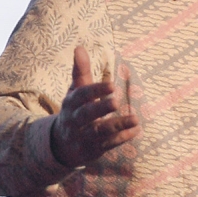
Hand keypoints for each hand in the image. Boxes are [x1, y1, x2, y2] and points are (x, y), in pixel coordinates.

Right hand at [51, 46, 140, 167]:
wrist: (61, 144)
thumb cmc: (75, 110)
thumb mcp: (76, 91)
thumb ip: (80, 70)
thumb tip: (79, 47)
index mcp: (71, 103)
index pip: (82, 96)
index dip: (95, 91)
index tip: (111, 86)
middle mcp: (75, 121)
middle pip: (86, 115)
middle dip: (100, 108)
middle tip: (116, 101)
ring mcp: (83, 137)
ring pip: (99, 132)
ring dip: (117, 126)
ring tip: (135, 119)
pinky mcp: (93, 150)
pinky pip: (108, 145)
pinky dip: (122, 138)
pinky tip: (136, 130)